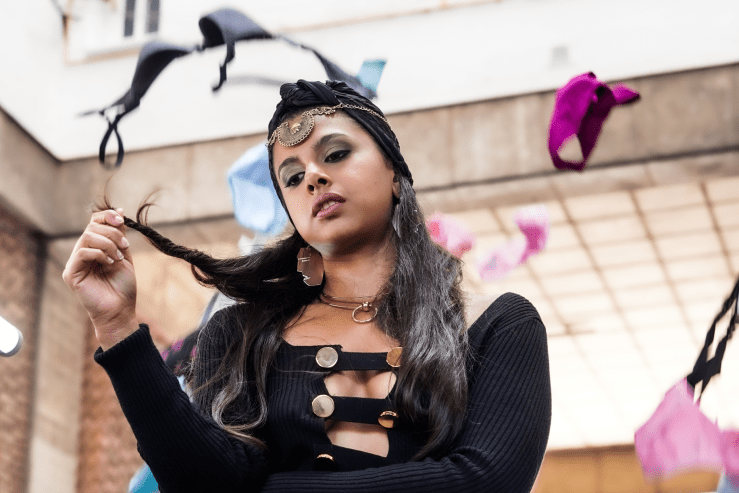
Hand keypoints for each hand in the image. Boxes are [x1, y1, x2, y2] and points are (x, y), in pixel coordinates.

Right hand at [63, 209, 137, 349]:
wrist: (120, 311)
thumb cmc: (123, 287)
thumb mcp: (124, 255)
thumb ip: (120, 236)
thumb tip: (119, 211)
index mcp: (94, 248)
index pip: (94, 223)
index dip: (106, 216)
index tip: (121, 217)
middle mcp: (82, 253)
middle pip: (91, 227)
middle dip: (111, 232)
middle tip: (124, 245)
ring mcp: (75, 263)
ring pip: (87, 237)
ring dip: (108, 243)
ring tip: (118, 257)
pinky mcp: (71, 273)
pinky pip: (82, 252)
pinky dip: (99, 253)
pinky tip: (109, 262)